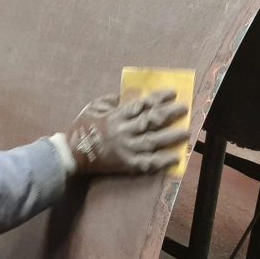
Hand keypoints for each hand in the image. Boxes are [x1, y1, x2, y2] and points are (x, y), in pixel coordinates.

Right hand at [66, 90, 189, 176]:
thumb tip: (127, 95)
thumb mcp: (93, 108)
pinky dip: (162, 161)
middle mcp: (124, 132)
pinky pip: (148, 163)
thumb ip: (110, 100)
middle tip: (184, 109)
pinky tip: (175, 158)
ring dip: (172, 137)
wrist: (73, 155)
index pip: (142, 104)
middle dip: (170, 114)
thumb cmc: (82, 128)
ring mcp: (127, 149)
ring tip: (186, 132)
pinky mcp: (127, 164)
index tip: (172, 94)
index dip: (158, 98)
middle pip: (151, 121)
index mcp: (116, 116)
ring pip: (154, 141)